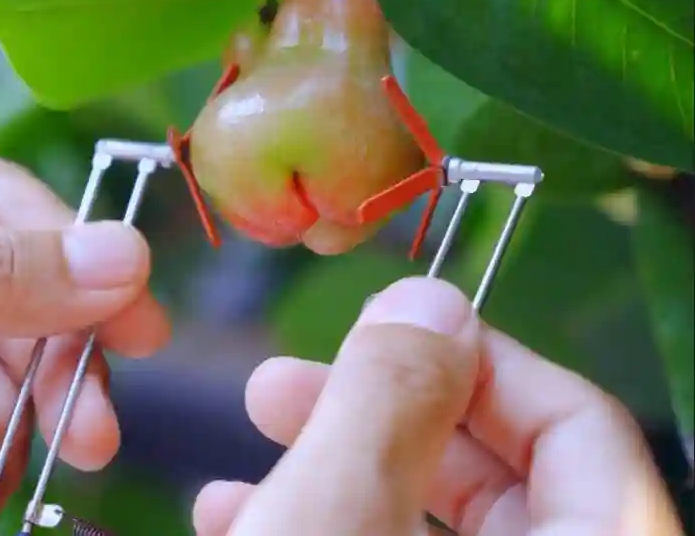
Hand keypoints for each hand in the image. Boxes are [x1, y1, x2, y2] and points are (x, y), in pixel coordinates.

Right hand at [193, 277, 683, 535]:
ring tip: (239, 462)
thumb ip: (390, 398)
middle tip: (279, 385)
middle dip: (373, 414)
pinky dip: (322, 526)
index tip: (376, 326)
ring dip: (329, 473)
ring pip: (429, 526)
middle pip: (503, 478)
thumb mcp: (339, 513)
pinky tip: (236, 516)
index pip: (578, 424)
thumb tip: (427, 301)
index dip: (474, 356)